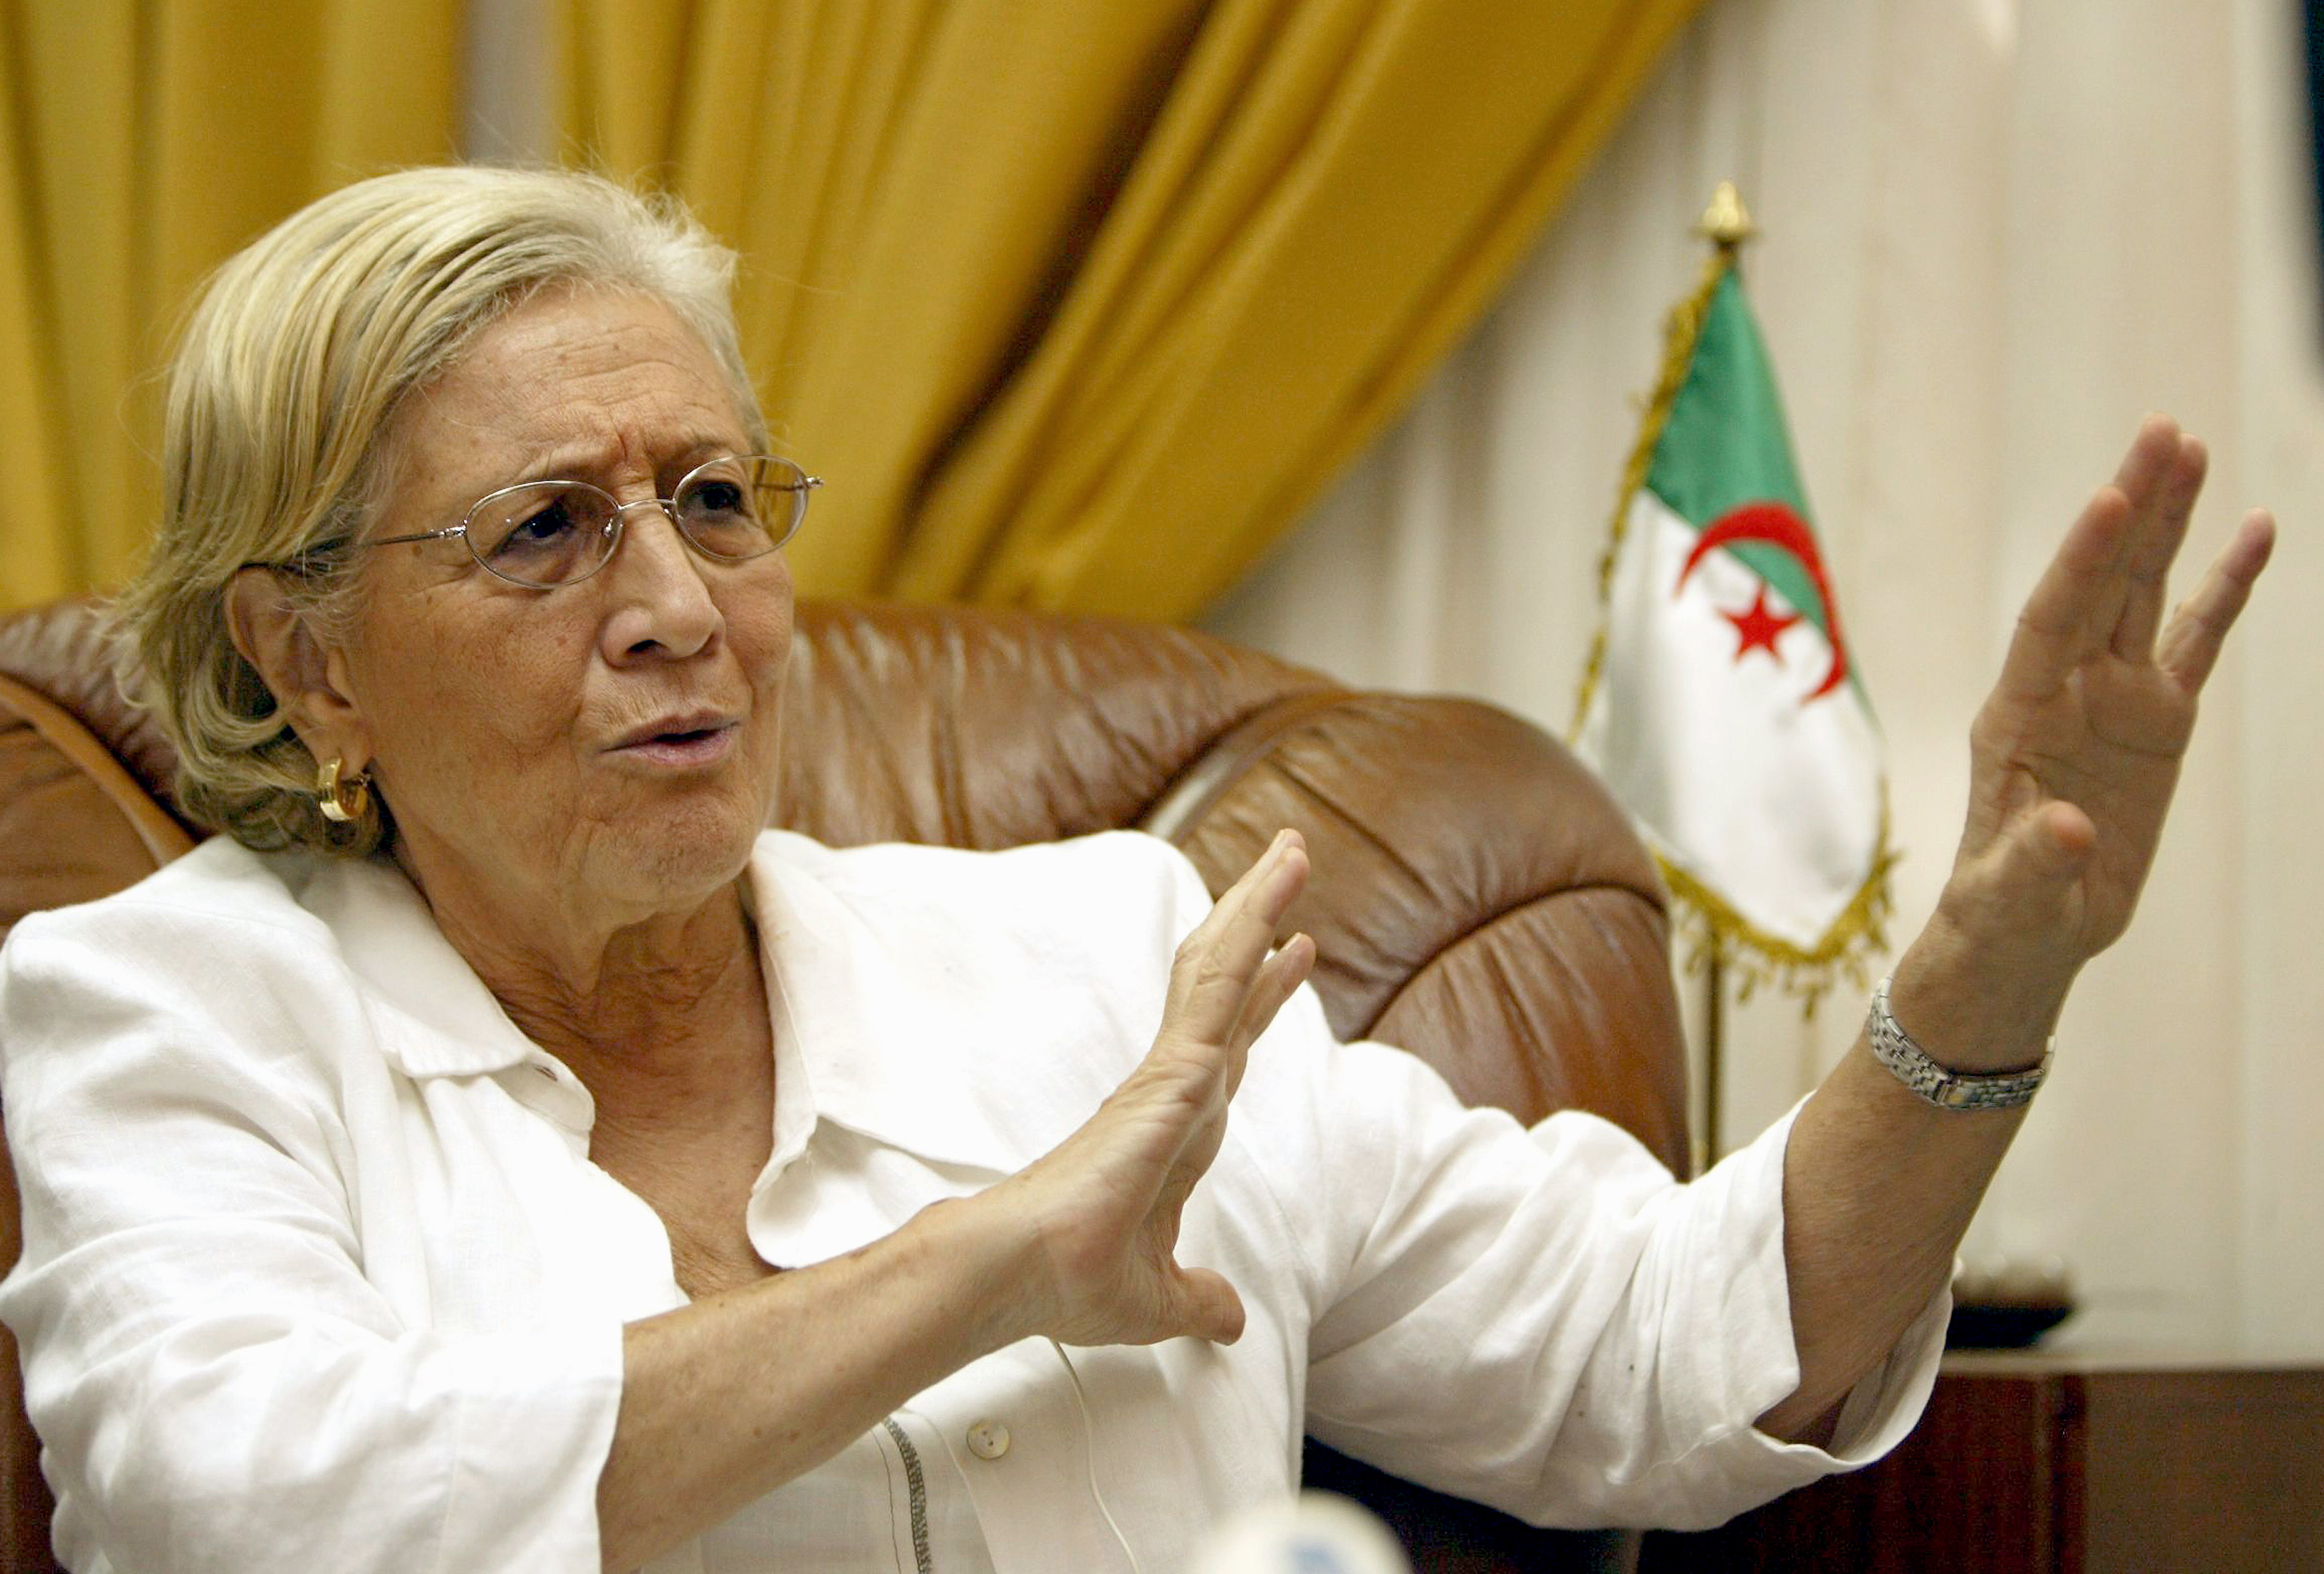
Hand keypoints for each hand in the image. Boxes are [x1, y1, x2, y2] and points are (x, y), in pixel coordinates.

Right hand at [983, 830, 1314, 1347]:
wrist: (1022, 1276)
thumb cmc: (1069, 1281)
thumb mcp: (1159, 1298)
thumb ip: (1197, 1298)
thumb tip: (1230, 1317)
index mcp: (1174, 1128)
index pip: (1231, 1043)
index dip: (1262, 995)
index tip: (1292, 951)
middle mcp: (1174, 1089)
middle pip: (1227, 986)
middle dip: (1259, 922)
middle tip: (1291, 861)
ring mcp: (1172, 1075)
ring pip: (1223, 971)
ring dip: (1259, 909)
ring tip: (1294, 851)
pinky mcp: (1171, 1076)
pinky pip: (1219, 997)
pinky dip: (1248, 948)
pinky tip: (1277, 915)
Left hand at [1910, 415, 2272, 1058]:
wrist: (2026, 931)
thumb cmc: (2003, 913)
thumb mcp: (2009, 898)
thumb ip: (2032, 862)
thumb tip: (2068, 832)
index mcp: (2017, 717)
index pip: (2051, 621)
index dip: (2081, 561)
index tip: (2110, 498)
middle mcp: (2064, 689)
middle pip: (2101, 583)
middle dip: (2131, 510)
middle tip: (2161, 433)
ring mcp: (2114, 697)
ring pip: (2145, 592)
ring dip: (2167, 524)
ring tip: (2189, 447)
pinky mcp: (2159, 720)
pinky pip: (2199, 639)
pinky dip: (2226, 587)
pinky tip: (2256, 531)